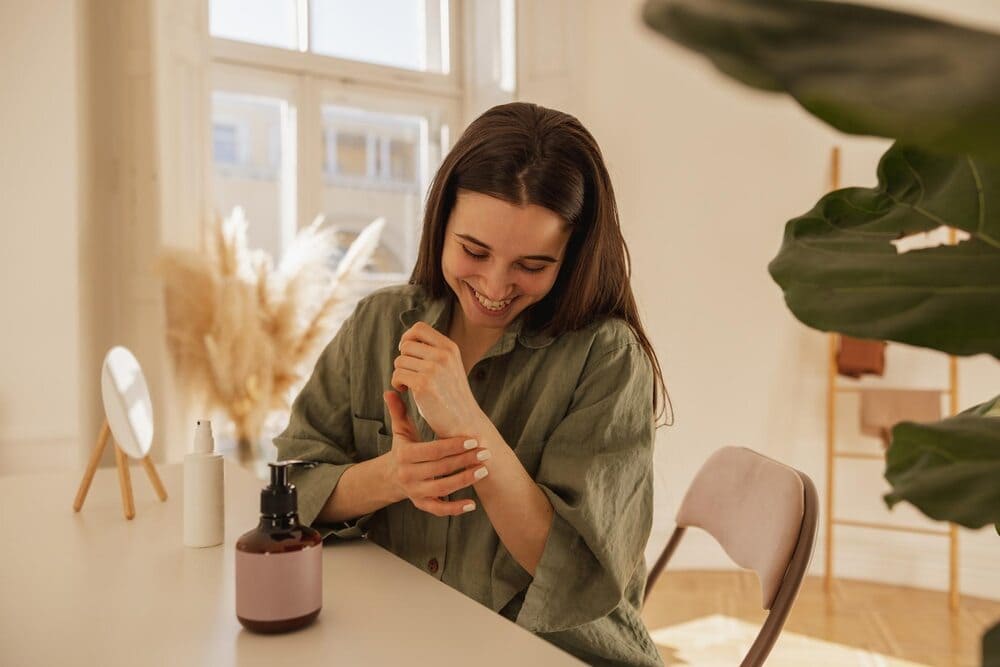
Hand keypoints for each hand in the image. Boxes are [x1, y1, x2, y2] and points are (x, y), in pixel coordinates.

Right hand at [383, 390, 490, 516]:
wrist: (390, 477)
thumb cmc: (403, 449)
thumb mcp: (400, 431)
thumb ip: (398, 411)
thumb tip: (390, 390)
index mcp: (404, 455)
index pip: (432, 450)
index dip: (453, 446)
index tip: (472, 440)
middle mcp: (408, 475)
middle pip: (440, 469)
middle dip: (465, 460)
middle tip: (486, 452)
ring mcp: (414, 491)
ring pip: (443, 489)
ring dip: (465, 480)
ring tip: (484, 470)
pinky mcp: (421, 504)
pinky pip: (439, 510)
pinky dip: (455, 509)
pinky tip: (472, 504)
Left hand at [390, 322, 484, 437]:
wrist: (464, 423)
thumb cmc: (452, 396)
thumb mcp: (449, 366)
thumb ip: (433, 351)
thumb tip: (405, 340)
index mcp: (450, 348)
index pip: (419, 328)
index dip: (407, 337)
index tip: (406, 352)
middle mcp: (443, 355)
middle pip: (406, 345)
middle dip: (403, 359)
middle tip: (410, 373)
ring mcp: (434, 369)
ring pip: (399, 361)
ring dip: (399, 373)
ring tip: (409, 384)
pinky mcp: (423, 385)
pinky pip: (397, 375)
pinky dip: (397, 383)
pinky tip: (405, 390)